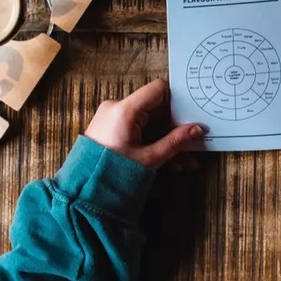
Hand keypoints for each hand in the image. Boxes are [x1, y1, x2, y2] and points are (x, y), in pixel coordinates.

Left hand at [85, 79, 203, 169]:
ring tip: (182, 162)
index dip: (177, 100)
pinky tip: (168, 163)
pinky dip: (152, 142)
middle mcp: (116, 108)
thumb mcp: (149, 159)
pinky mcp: (110, 128)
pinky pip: (138, 129)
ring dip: (166, 139)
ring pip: (149, 123)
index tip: (191, 114)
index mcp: (125, 110)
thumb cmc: (111, 174)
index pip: (159, 89)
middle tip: (192, 143)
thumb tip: (197, 129)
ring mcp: (112, 117)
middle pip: (155, 108)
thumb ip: (175, 142)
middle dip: (175, 128)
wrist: (82, 191)